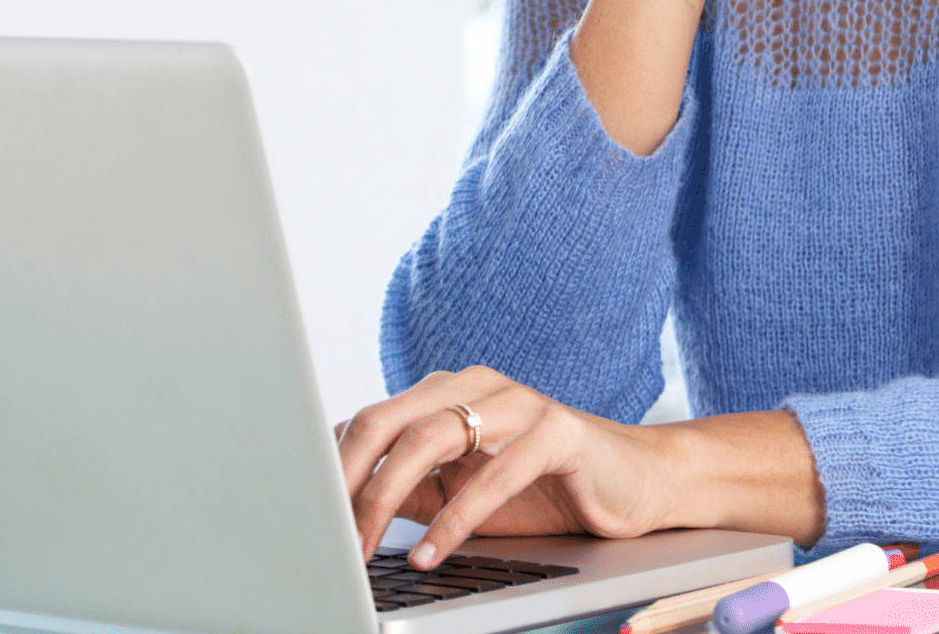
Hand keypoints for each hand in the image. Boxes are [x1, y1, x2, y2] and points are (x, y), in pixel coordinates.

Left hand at [339, 367, 672, 568]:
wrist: (637, 484)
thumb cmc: (546, 489)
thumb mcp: (464, 492)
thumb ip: (413, 488)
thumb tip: (341, 506)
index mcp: (448, 393)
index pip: (371, 420)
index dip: (331, 466)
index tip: (301, 513)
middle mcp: (478, 386)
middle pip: (390, 419)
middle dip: (347, 478)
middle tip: (322, 530)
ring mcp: (519, 402)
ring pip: (433, 438)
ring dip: (387, 497)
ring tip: (362, 544)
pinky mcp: (559, 431)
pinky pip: (495, 473)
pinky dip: (456, 518)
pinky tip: (431, 551)